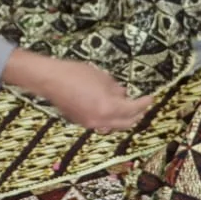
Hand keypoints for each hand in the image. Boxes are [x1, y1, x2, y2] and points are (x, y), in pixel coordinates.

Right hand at [4, 50, 151, 132]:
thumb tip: (123, 95)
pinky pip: (102, 123)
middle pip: (126, 123)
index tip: (151, 98)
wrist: (50, 80)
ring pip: (114, 126)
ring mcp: (90, 123)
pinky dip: (110, 117)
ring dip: (123, 118)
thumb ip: (116, 88)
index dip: (144, 103)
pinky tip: (109, 107)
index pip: (134, 109)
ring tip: (127, 107)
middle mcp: (101, 120)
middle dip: (136, 115)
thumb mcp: (102, 77)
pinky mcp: (82, 122)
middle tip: (142, 105)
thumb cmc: (74, 74)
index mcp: (108, 107)